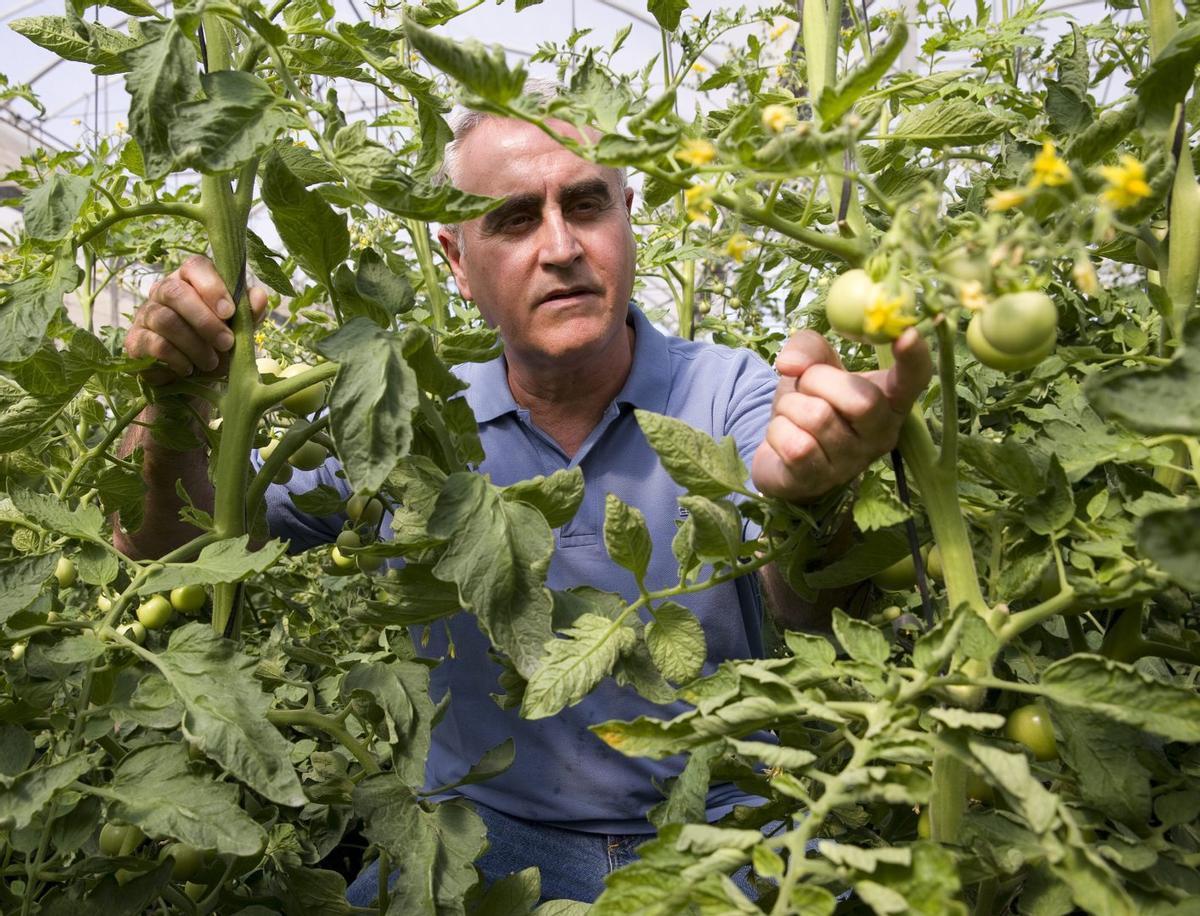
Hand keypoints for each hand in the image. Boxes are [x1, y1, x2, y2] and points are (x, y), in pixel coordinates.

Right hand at [125, 255, 268, 384]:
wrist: (194, 375)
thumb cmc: (217, 342)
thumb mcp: (239, 328)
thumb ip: (249, 312)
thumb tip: (259, 297)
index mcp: (190, 279)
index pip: (195, 266)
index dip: (212, 286)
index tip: (229, 312)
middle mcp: (163, 291)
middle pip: (175, 292)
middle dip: (206, 321)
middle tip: (227, 343)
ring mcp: (145, 314)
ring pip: (166, 320)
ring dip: (195, 345)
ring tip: (212, 362)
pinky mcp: (135, 340)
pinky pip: (155, 345)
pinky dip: (179, 359)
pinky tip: (190, 368)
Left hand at [751, 328, 932, 501]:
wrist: (781, 451)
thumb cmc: (810, 401)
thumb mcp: (814, 365)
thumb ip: (807, 348)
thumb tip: (790, 365)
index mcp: (889, 400)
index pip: (915, 379)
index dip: (914, 358)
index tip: (907, 334)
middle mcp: (881, 434)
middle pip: (862, 401)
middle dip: (818, 380)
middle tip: (805, 385)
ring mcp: (852, 462)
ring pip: (818, 417)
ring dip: (791, 405)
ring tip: (794, 412)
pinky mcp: (819, 481)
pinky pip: (795, 445)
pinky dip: (777, 431)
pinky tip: (783, 436)